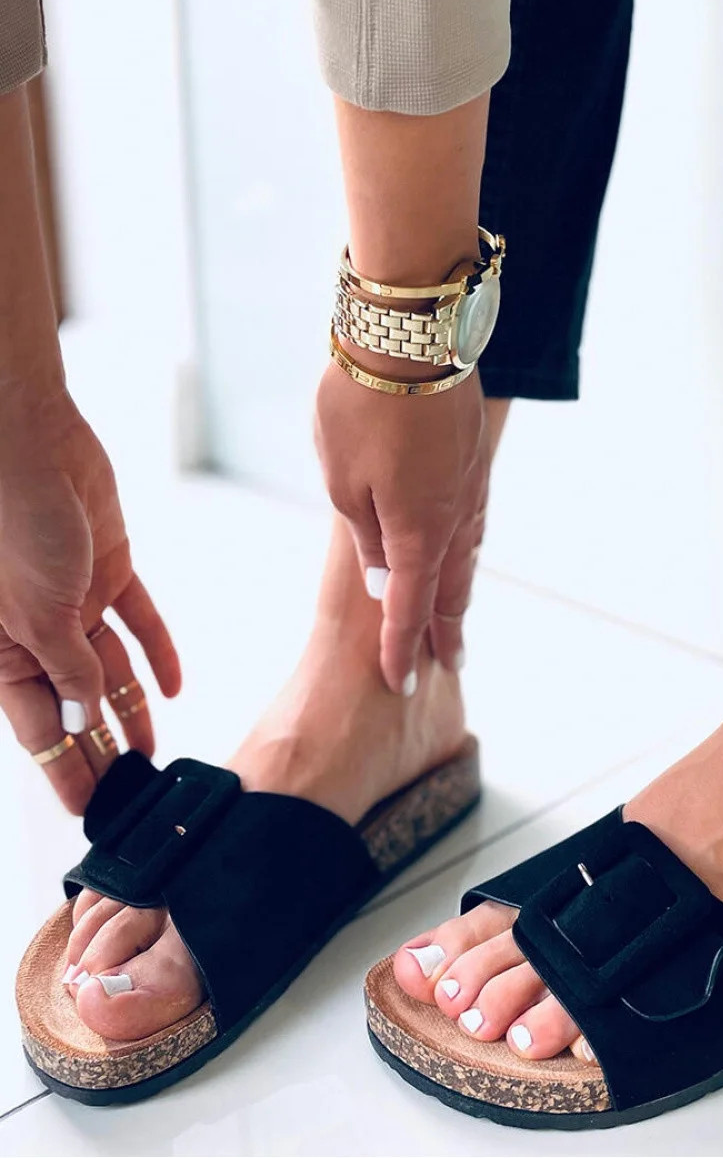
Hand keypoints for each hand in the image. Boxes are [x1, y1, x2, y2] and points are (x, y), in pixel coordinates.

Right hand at [0, 387, 180, 812]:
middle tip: (130, 797)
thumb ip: (66, 667)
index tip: (87, 812)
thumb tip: (83, 720)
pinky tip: (173, 689)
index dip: (63, 768)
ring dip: (131, 710)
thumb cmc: (15, 522)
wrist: (32, 443)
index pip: (39, 728)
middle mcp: (39, 630)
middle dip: (99, 750)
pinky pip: (137, 620)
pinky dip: (156, 652)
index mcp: (4, 651)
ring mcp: (76, 598)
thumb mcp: (41, 611)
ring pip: (108, 669)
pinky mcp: (108, 566)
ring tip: (153, 755)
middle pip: (74, 705)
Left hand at [314, 361, 487, 690]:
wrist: (413, 332)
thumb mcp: (343, 480)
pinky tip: (465, 549)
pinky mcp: (472, 455)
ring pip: (468, 554)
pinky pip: (474, 521)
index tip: (400, 684)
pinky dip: (468, 550)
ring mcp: (470, 485)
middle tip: (447, 664)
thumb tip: (381, 579)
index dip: (401, 647)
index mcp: (417, 532)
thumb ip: (365, 537)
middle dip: (445, 630)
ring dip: (460, 592)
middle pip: (450, 588)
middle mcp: (454, 517)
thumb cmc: (364, 405)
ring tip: (456, 618)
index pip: (408, 607)